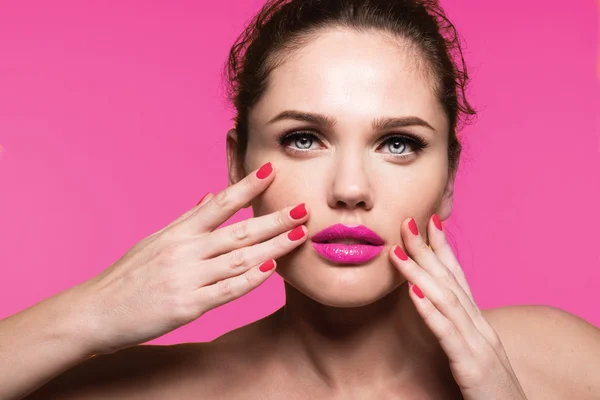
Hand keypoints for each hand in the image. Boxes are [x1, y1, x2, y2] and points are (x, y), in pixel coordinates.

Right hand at [74, 161, 308, 355]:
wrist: (95, 311)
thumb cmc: (128, 275)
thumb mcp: (155, 241)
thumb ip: (187, 220)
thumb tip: (210, 196)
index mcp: (178, 233)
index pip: (219, 204)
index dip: (247, 187)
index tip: (271, 172)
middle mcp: (184, 251)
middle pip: (237, 231)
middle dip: (273, 218)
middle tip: (303, 208)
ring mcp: (186, 278)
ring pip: (238, 259)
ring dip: (272, 247)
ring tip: (299, 236)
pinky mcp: (186, 306)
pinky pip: (225, 291)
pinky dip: (249, 281)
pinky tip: (270, 270)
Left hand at [389, 215, 527, 399]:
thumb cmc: (491, 389)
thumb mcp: (473, 353)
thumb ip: (458, 330)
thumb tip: (437, 309)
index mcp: (478, 323)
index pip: (459, 277)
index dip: (443, 248)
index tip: (429, 222)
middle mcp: (480, 326)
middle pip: (450, 280)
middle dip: (427, 249)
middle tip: (407, 222)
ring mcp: (478, 344)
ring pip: (447, 299)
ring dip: (420, 272)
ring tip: (398, 251)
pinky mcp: (472, 366)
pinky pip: (447, 333)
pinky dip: (429, 309)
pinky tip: (413, 291)